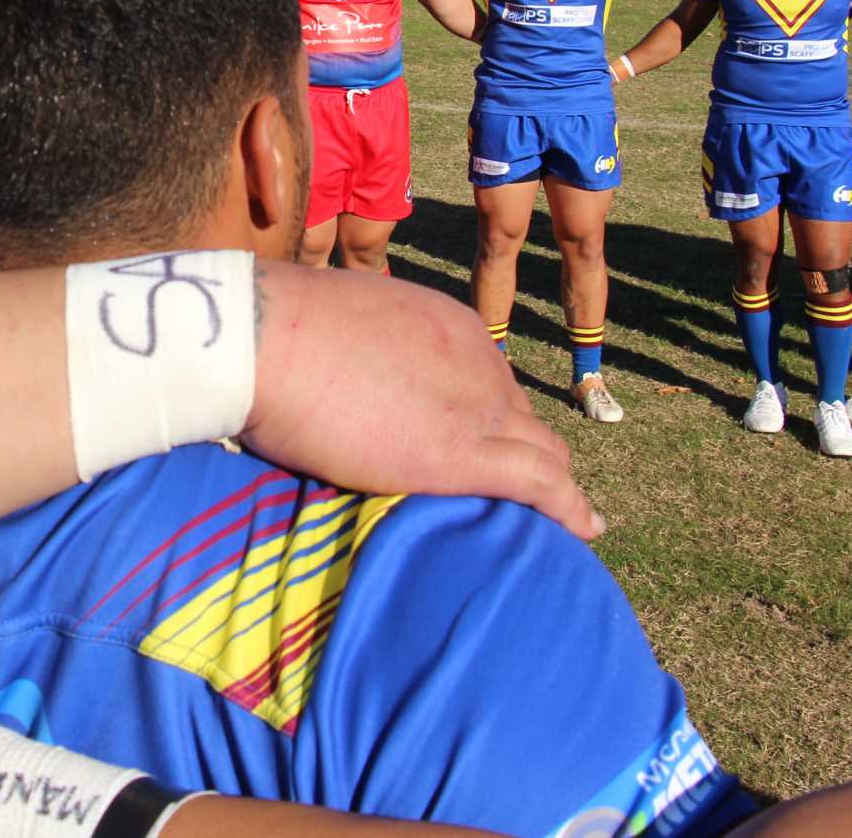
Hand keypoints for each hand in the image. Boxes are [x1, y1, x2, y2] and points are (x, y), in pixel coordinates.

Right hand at [244, 266, 601, 540]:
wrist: (267, 336)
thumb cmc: (280, 330)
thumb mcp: (345, 323)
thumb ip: (369, 351)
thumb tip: (351, 373)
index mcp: (448, 328)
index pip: (490, 382)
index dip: (490, 419)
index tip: (480, 444)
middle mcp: (478, 363)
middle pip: (523, 418)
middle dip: (527, 453)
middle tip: (519, 491)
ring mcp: (477, 406)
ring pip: (544, 452)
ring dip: (552, 485)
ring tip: (560, 520)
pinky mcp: (464, 454)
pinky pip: (541, 485)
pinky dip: (569, 509)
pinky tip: (584, 529)